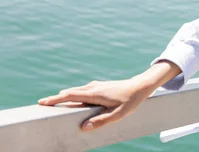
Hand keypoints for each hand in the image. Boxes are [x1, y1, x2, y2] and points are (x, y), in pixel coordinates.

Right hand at [38, 79, 153, 131]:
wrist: (141, 85)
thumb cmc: (131, 100)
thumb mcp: (118, 114)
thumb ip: (101, 121)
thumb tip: (83, 127)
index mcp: (95, 94)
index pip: (71, 95)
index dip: (56, 99)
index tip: (43, 102)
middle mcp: (93, 87)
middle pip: (70, 92)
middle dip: (56, 98)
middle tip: (42, 104)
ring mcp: (96, 85)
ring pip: (77, 90)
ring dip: (65, 95)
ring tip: (54, 102)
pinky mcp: (100, 86)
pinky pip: (83, 90)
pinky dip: (74, 94)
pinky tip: (73, 98)